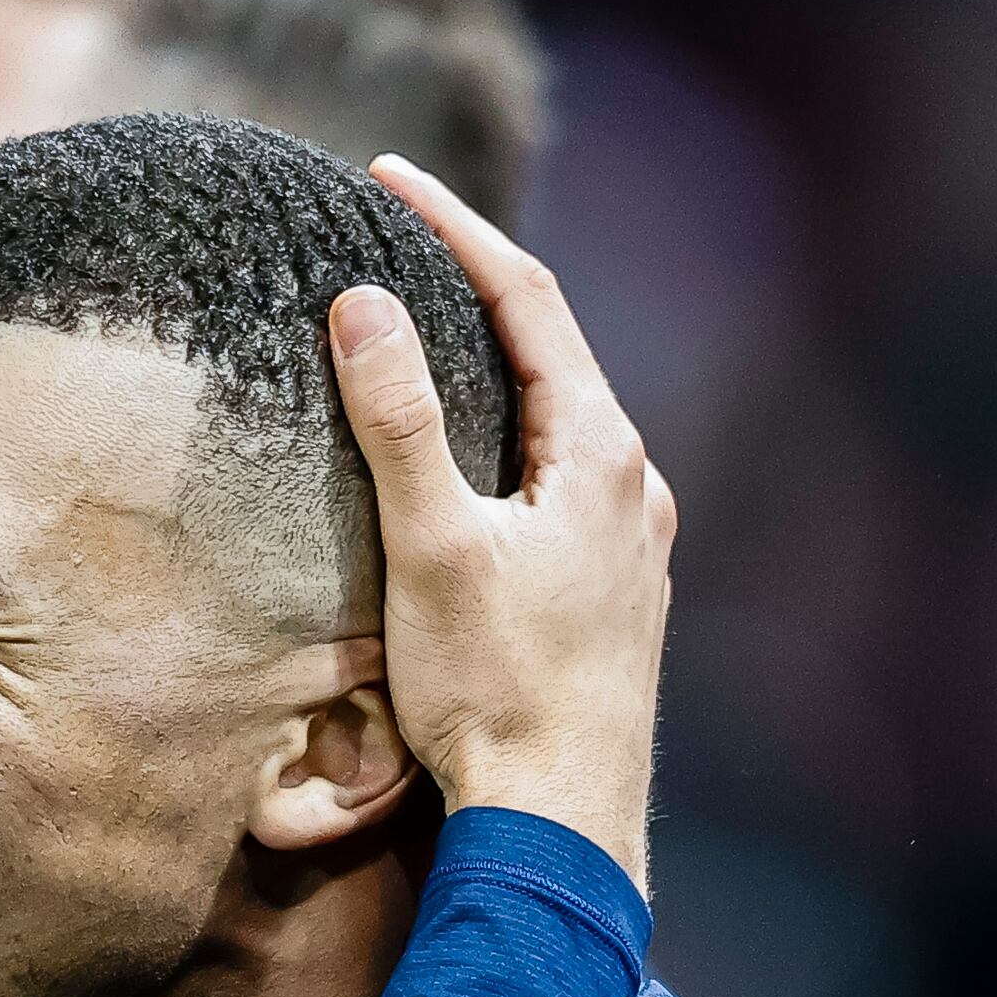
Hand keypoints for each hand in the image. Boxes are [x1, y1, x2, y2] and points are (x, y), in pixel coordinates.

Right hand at [324, 156, 673, 894]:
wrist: (561, 820)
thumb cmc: (496, 689)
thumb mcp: (433, 546)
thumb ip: (399, 422)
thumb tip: (364, 305)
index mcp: (598, 450)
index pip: (526, 297)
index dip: (456, 227)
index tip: (389, 176)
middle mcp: (632, 484)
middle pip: (548, 352)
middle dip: (473, 289)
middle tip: (398, 242)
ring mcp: (631, 543)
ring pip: (556, 423)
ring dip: (493, 371)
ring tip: (425, 342)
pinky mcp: (613, 596)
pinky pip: (559, 484)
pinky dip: (507, 443)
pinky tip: (473, 472)